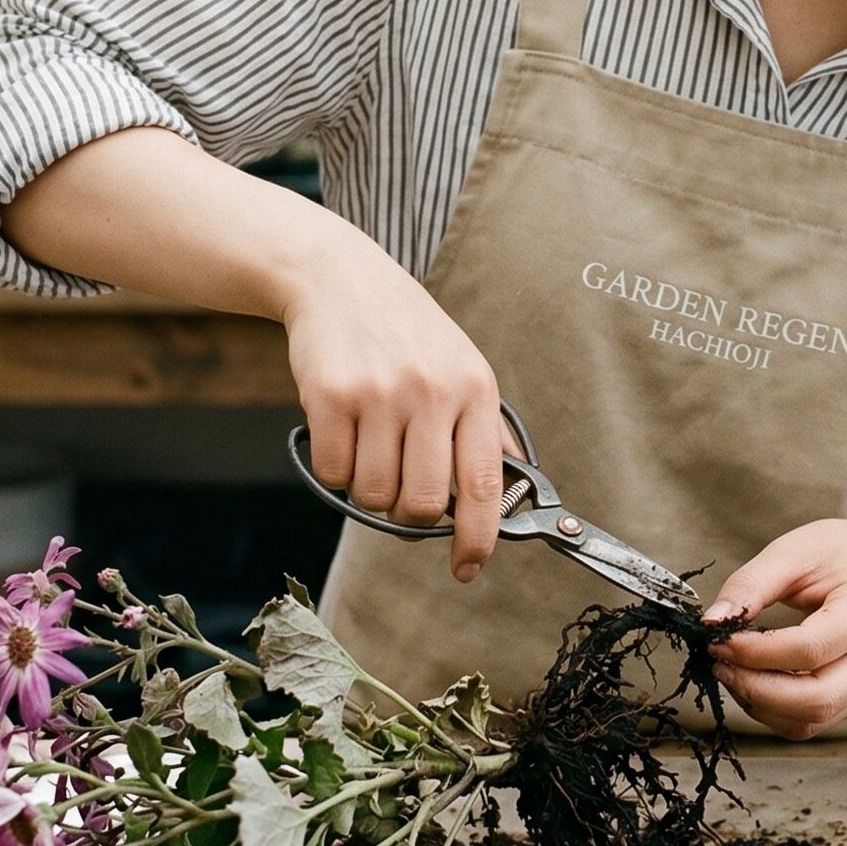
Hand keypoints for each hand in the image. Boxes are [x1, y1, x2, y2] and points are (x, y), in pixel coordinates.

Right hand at [279, 210, 517, 581]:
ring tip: (371, 445)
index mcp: (475, 390)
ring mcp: (380, 393)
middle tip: (401, 492)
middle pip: (420, 504)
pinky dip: (334, 469)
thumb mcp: (463, 367)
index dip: (478, 537)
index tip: (468, 567)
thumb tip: (516, 493)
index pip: (484, 484)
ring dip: (368, 489)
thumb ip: (486, 431)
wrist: (341, 278)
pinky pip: (332, 473)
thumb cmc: (408, 333)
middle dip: (408, 516)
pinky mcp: (330, 395)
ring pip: (373, 495)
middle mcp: (432, 391)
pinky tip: (342, 431)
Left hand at [702, 518, 846, 739]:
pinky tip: (753, 682)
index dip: (757, 652)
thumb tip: (712, 623)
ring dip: (761, 705)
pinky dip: (775, 711)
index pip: (810, 650)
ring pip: (813, 720)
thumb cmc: (839, 555)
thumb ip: (750, 585)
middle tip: (719, 663)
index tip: (719, 639)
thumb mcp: (793, 551)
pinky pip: (813, 722)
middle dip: (756, 689)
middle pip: (817, 699)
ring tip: (731, 671)